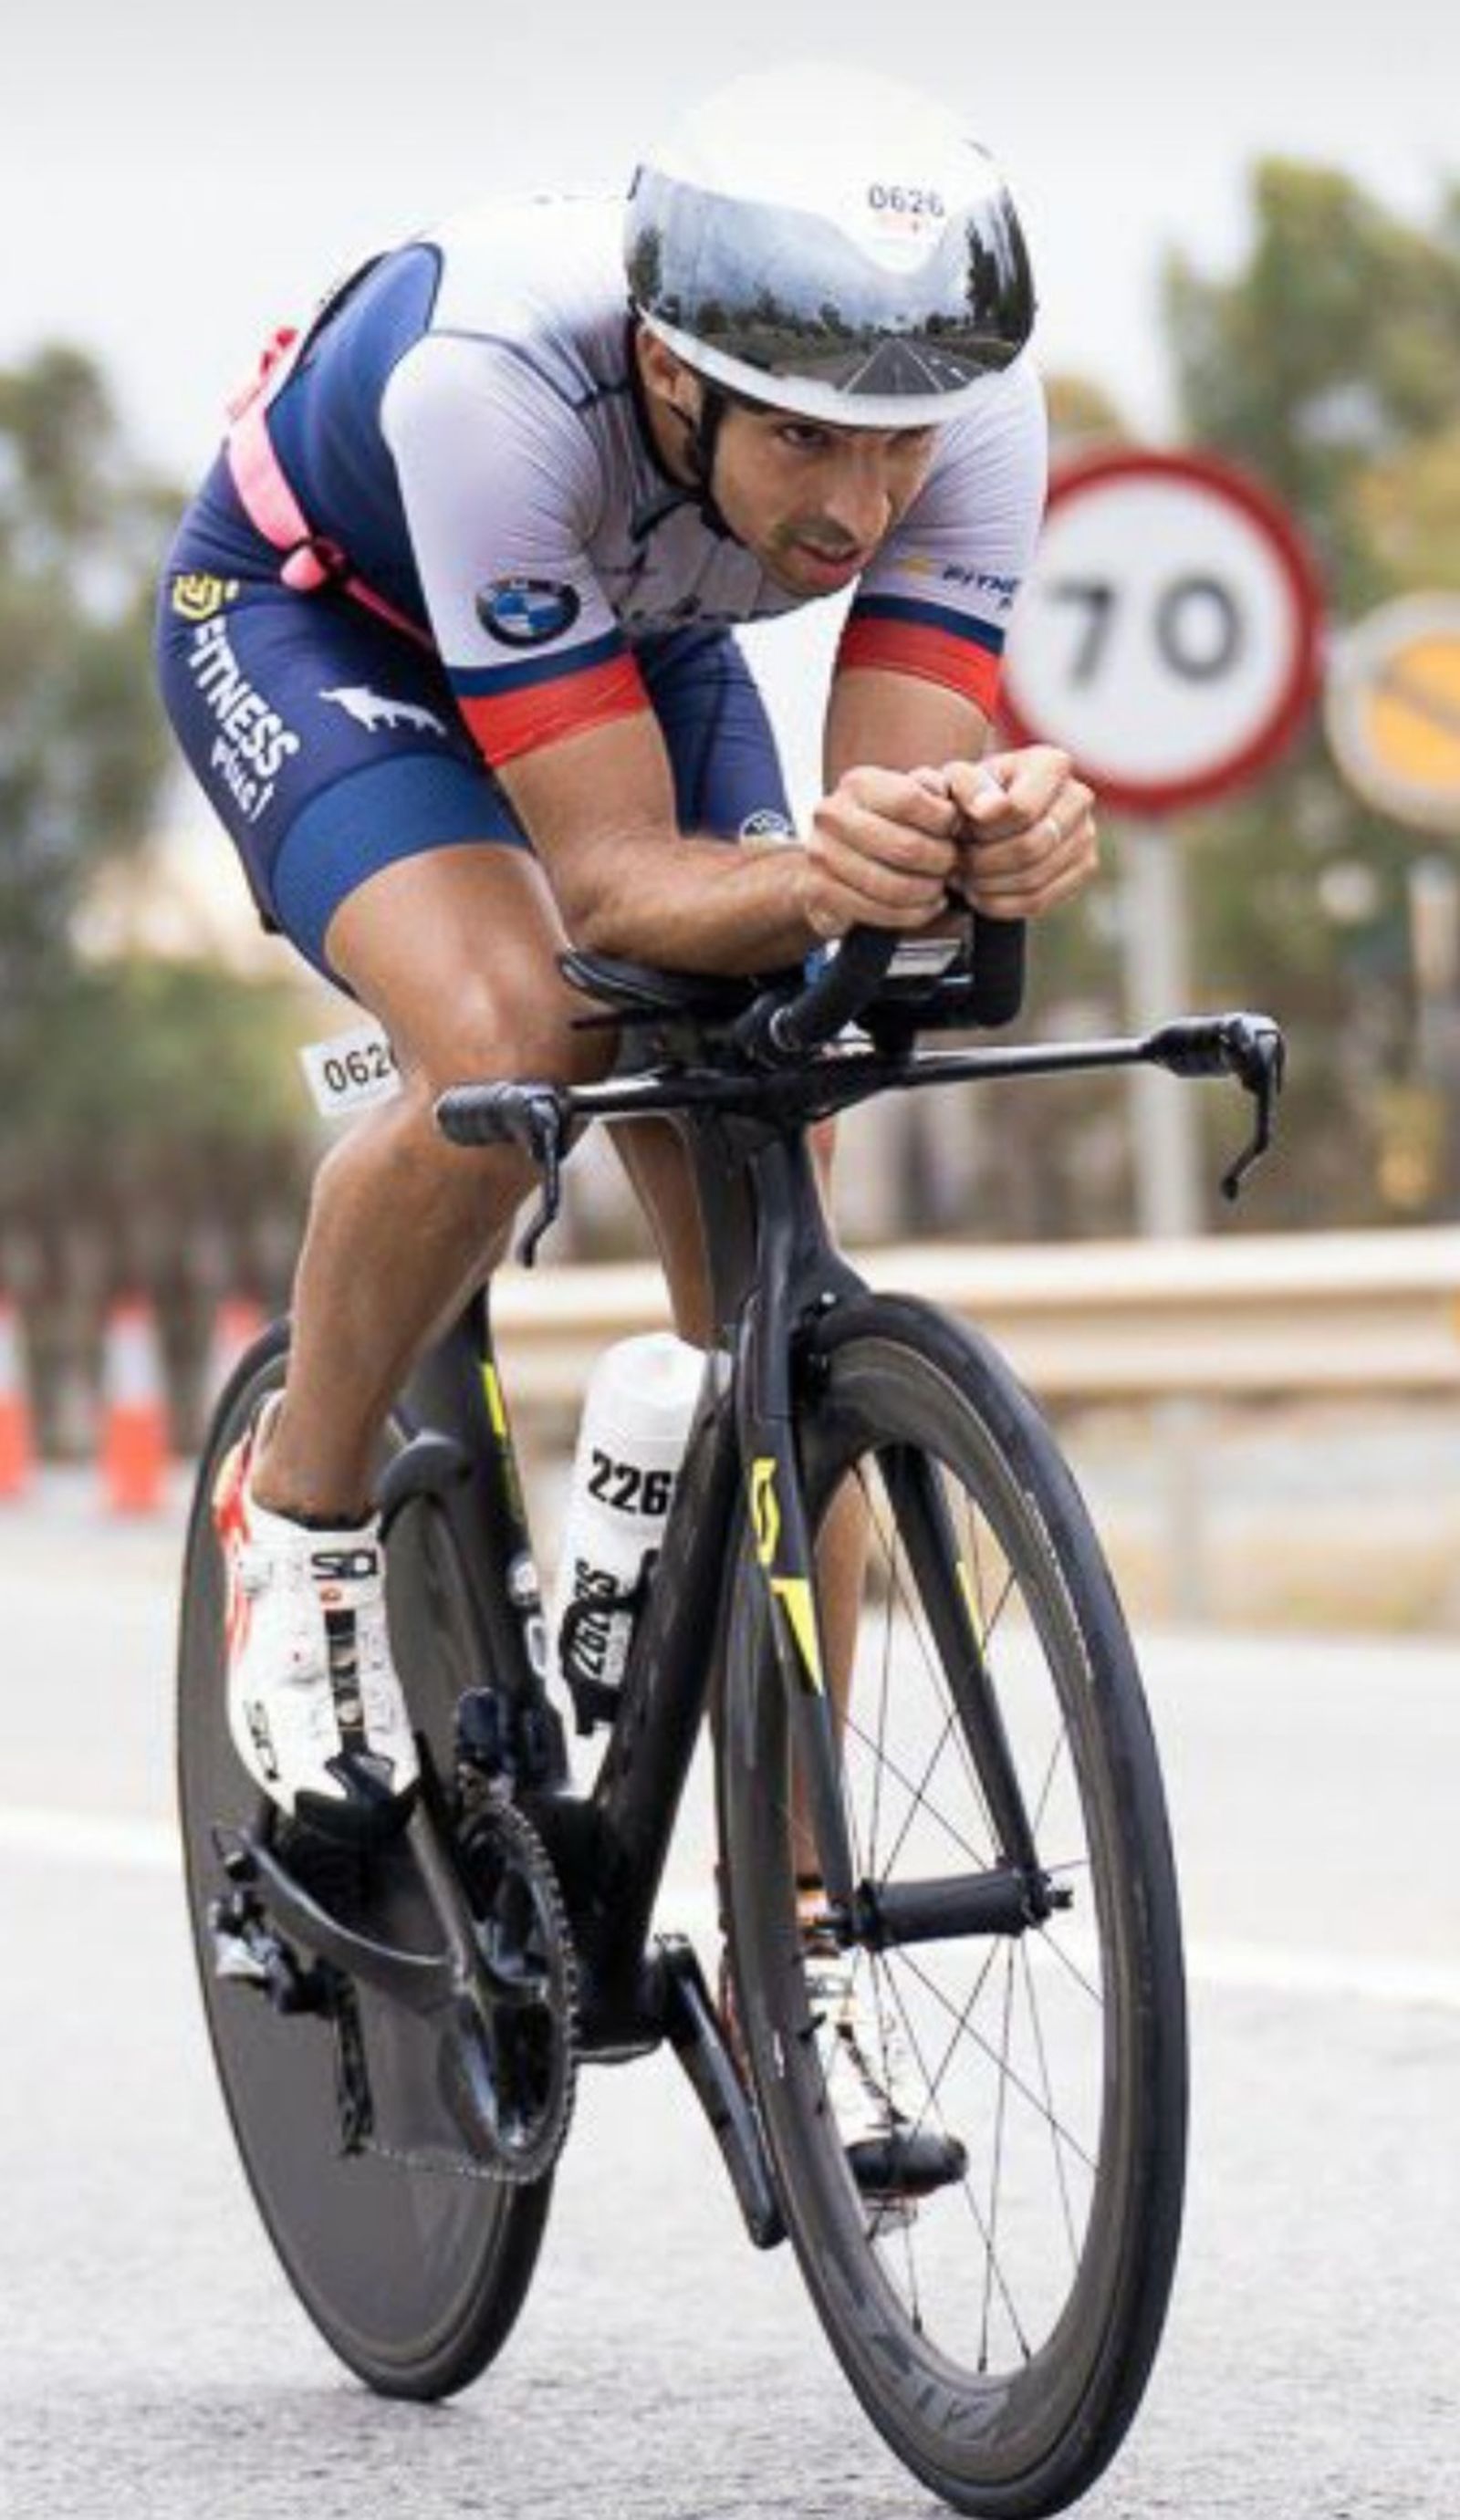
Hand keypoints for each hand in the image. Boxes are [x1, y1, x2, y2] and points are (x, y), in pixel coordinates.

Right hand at [797, 765, 958, 940]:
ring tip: (939, 887)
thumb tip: (962, 797)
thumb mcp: (908, 794)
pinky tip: (925, 906)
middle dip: (941, 861)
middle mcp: (833, 815)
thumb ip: (935, 790)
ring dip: (928, 892)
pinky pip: (878, 911)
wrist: (832, 857)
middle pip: (906, 847)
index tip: (954, 828)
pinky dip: (911, 914)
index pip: (910, 800)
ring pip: (893, 886)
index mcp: (859, 784)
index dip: (943, 819)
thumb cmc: (882, 823)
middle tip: (951, 865)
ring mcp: (822, 854)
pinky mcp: (819, 891)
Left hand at [943, 747, 1097, 920]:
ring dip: (989, 886)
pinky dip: (1002, 905)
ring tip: (964, 879)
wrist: (988, 815)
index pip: (1021, 810)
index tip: (958, 833)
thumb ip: (968, 786)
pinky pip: (1041, 900)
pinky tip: (980, 894)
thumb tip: (990, 810)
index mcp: (1052, 764)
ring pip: (1035, 878)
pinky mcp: (1084, 869)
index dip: (984, 830)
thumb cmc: (973, 794)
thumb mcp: (959, 781)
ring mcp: (1086, 835)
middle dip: (984, 861)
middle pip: (1031, 846)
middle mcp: (1079, 797)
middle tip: (957, 863)